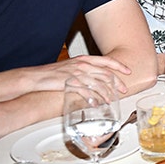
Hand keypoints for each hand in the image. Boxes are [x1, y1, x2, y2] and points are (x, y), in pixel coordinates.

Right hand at [10, 55, 132, 94]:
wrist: (36, 77)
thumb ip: (85, 69)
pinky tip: (97, 104)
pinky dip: (93, 99)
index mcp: (84, 59)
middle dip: (117, 83)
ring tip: (111, 100)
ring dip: (107, 93)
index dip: (119, 66)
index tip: (128, 71)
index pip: (107, 60)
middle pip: (106, 73)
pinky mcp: (70, 83)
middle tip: (123, 90)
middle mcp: (82, 65)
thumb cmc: (53, 73)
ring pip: (98, 84)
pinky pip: (86, 92)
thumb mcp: (72, 67)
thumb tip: (97, 77)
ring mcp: (77, 74)